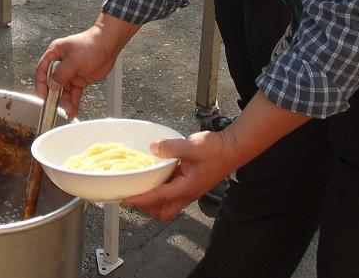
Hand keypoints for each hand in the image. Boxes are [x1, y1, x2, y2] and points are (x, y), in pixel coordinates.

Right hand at [34, 15, 137, 117]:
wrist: (108, 45)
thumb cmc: (91, 44)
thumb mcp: (74, 59)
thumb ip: (62, 73)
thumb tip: (52, 85)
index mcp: (54, 54)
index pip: (42, 70)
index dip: (41, 83)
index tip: (43, 95)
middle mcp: (60, 65)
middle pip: (53, 84)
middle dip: (55, 96)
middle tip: (56, 107)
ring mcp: (70, 73)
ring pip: (64, 91)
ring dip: (65, 101)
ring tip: (68, 110)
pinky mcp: (79, 81)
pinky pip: (74, 94)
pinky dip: (74, 102)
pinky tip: (73, 109)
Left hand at [124, 94, 312, 221]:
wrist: (233, 149)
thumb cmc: (215, 150)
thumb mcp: (191, 146)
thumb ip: (171, 147)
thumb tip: (153, 148)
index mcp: (186, 188)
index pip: (158, 198)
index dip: (140, 200)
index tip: (126, 200)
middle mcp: (187, 194)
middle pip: (163, 211)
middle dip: (147, 208)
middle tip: (133, 196)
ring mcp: (190, 190)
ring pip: (168, 205)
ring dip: (154, 200)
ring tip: (141, 187)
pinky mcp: (191, 184)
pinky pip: (173, 193)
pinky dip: (162, 190)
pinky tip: (156, 176)